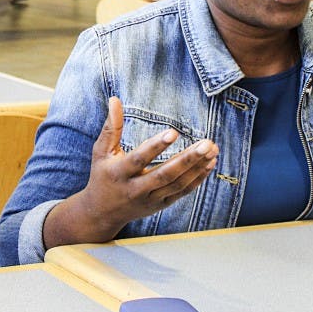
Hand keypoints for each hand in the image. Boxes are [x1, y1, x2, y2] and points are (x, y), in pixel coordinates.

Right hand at [47, 97, 218, 245]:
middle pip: (165, 175)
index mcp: (119, 174)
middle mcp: (136, 189)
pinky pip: (182, 192)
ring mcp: (150, 199)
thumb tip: (114, 99)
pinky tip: (209, 163)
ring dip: (197, 167)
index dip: (155, 147)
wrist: (103, 212)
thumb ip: (111, 127)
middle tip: (206, 143)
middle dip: (187, 159)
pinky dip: (198, 178)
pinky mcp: (161, 205)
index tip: (173, 132)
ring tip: (212, 149)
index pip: (139, 159)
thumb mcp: (101, 151)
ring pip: (177, 184)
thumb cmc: (102, 175)